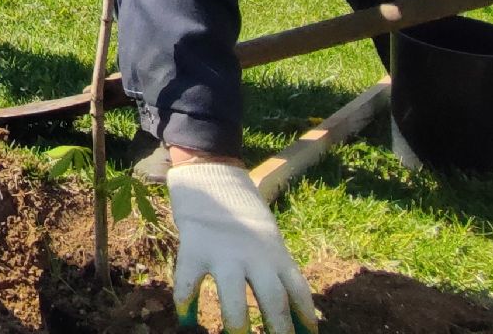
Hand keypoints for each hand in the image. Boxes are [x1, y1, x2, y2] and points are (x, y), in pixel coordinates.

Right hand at [167, 161, 317, 332]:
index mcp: (276, 253)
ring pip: (233, 298)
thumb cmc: (242, 210)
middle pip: (272, 300)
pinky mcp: (195, 248)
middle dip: (279, 329)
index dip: (306, 318)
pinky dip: (186, 305)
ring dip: (236, 324)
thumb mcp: (268, 236)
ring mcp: (224, 253)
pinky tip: (187, 321)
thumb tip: (290, 300)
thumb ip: (275, 265)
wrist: (213, 174)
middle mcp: (254, 256)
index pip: (298, 291)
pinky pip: (189, 283)